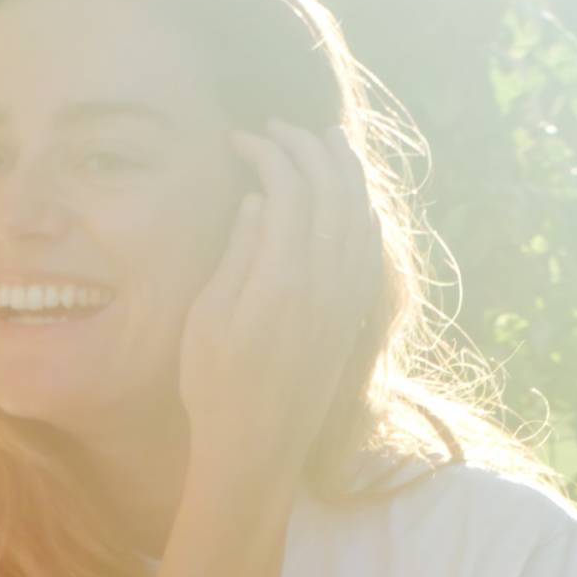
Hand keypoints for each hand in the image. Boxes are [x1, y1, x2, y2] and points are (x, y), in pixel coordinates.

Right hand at [178, 120, 382, 486]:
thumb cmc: (215, 386)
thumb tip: (257, 201)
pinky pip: (370, 250)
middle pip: (330, 191)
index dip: (267, 152)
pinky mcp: (351, 317)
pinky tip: (353, 199)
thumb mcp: (206, 319)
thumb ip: (236, 255)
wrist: (256, 448)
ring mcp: (344, 301)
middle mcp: (323, 286)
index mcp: (281, 280)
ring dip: (344, 171)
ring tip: (327, 141)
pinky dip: (363, 212)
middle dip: (307, 147)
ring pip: (358, 215)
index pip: (287, 188)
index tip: (240, 140)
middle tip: (280, 127)